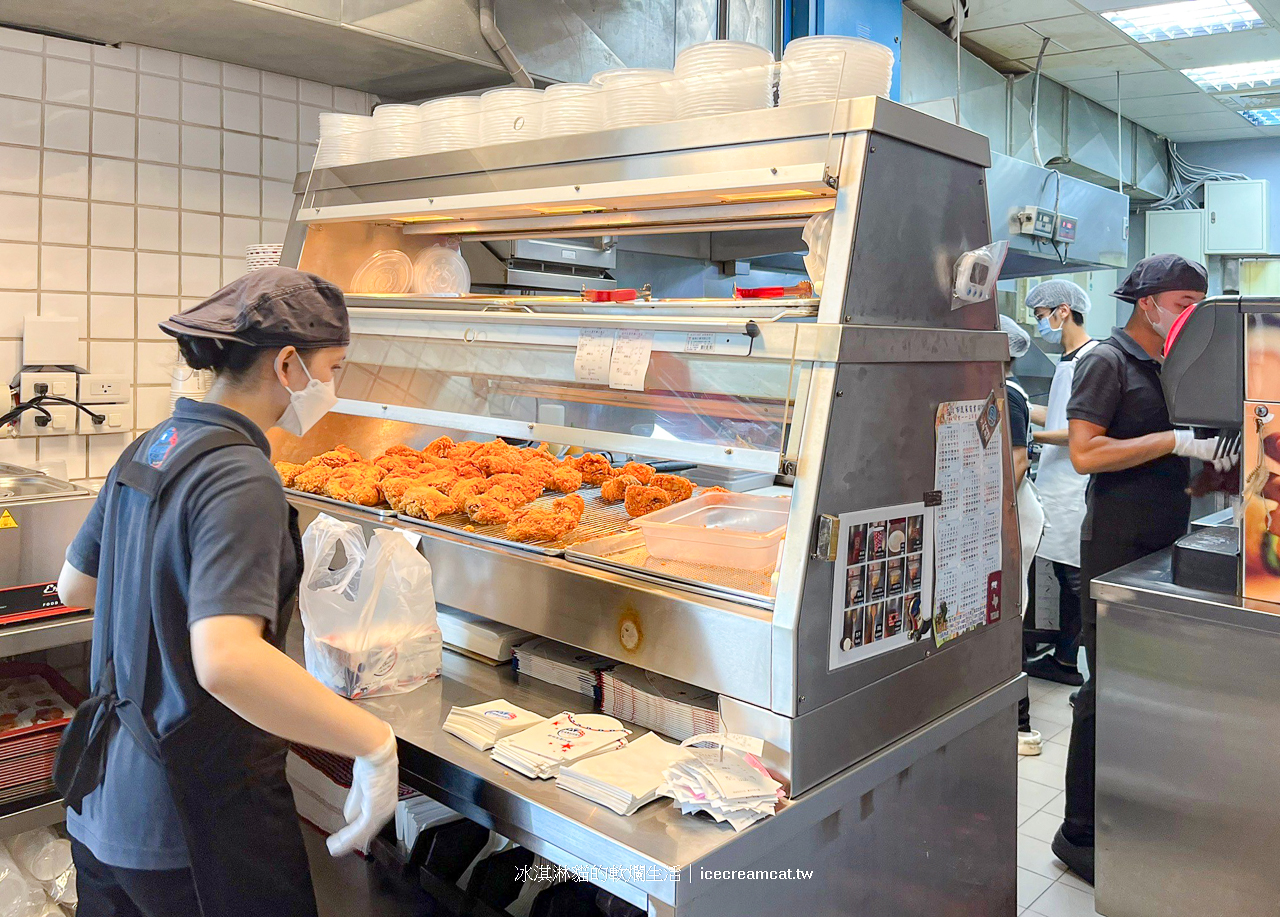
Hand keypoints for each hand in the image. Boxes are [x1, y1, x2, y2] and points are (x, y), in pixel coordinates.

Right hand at [327, 725, 397, 856]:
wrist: (376, 750)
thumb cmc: (371, 761)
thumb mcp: (361, 785)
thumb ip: (356, 801)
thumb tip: (349, 817)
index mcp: (384, 802)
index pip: (370, 823)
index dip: (356, 833)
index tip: (345, 840)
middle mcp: (386, 808)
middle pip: (366, 832)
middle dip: (349, 841)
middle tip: (336, 848)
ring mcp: (381, 810)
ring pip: (361, 833)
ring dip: (345, 842)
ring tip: (333, 848)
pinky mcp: (374, 809)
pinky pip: (359, 829)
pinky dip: (346, 839)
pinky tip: (337, 844)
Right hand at [1172, 430, 1239, 471]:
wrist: (1184, 441)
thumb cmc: (1192, 438)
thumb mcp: (1205, 437)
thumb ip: (1213, 441)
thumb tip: (1219, 445)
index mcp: (1219, 437)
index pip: (1232, 444)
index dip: (1235, 450)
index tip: (1236, 454)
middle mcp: (1220, 443)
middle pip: (1232, 452)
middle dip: (1234, 459)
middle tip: (1233, 462)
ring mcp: (1216, 450)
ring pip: (1227, 459)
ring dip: (1227, 465)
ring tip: (1227, 468)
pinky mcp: (1211, 456)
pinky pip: (1218, 464)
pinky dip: (1219, 467)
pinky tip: (1218, 469)